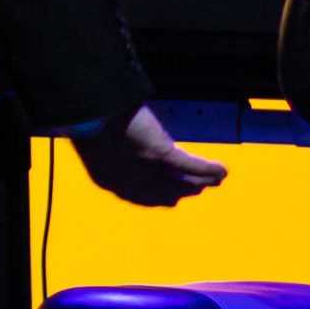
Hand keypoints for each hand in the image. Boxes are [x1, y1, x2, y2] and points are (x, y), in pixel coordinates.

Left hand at [72, 104, 227, 206]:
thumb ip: (109, 146)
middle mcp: (127, 182)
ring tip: (217, 180)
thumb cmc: (87, 117)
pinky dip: (209, 169)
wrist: (87, 108)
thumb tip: (115, 139)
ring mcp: (145, 169)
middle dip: (181, 191)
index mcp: (107, 179)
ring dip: (201, 181)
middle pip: (162, 193)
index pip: (138, 196)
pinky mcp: (161, 154)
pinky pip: (191, 166)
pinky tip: (222, 170)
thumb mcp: (95, 138)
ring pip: (180, 182)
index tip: (172, 200)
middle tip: (197, 190)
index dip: (158, 198)